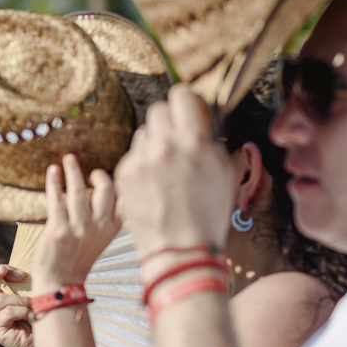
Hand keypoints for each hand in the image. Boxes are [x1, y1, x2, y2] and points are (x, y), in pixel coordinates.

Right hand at [0, 265, 34, 346]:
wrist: (45, 345)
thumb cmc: (41, 322)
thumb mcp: (31, 299)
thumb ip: (24, 287)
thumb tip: (25, 271)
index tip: (17, 271)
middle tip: (10, 271)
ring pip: (1, 299)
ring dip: (21, 300)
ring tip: (33, 308)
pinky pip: (8, 312)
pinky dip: (22, 311)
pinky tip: (31, 317)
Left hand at [33, 154, 120, 291]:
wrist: (61, 283)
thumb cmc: (78, 258)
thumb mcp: (101, 238)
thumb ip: (105, 216)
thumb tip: (105, 188)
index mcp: (112, 228)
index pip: (124, 198)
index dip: (120, 181)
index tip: (112, 174)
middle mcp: (98, 227)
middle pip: (106, 189)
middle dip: (99, 175)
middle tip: (91, 171)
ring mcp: (79, 228)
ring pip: (79, 189)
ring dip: (73, 170)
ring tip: (69, 158)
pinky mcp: (58, 229)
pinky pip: (56, 198)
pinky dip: (54, 181)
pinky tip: (53, 170)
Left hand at [114, 84, 234, 256]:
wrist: (179, 250)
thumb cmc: (206, 216)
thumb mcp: (223, 174)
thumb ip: (209, 143)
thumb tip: (199, 126)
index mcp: (193, 142)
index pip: (180, 96)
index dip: (184, 101)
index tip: (185, 109)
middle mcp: (163, 146)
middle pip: (157, 111)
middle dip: (167, 122)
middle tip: (175, 141)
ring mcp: (140, 160)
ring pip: (143, 136)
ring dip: (154, 146)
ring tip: (165, 172)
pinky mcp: (123, 175)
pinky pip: (132, 157)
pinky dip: (141, 166)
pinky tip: (152, 186)